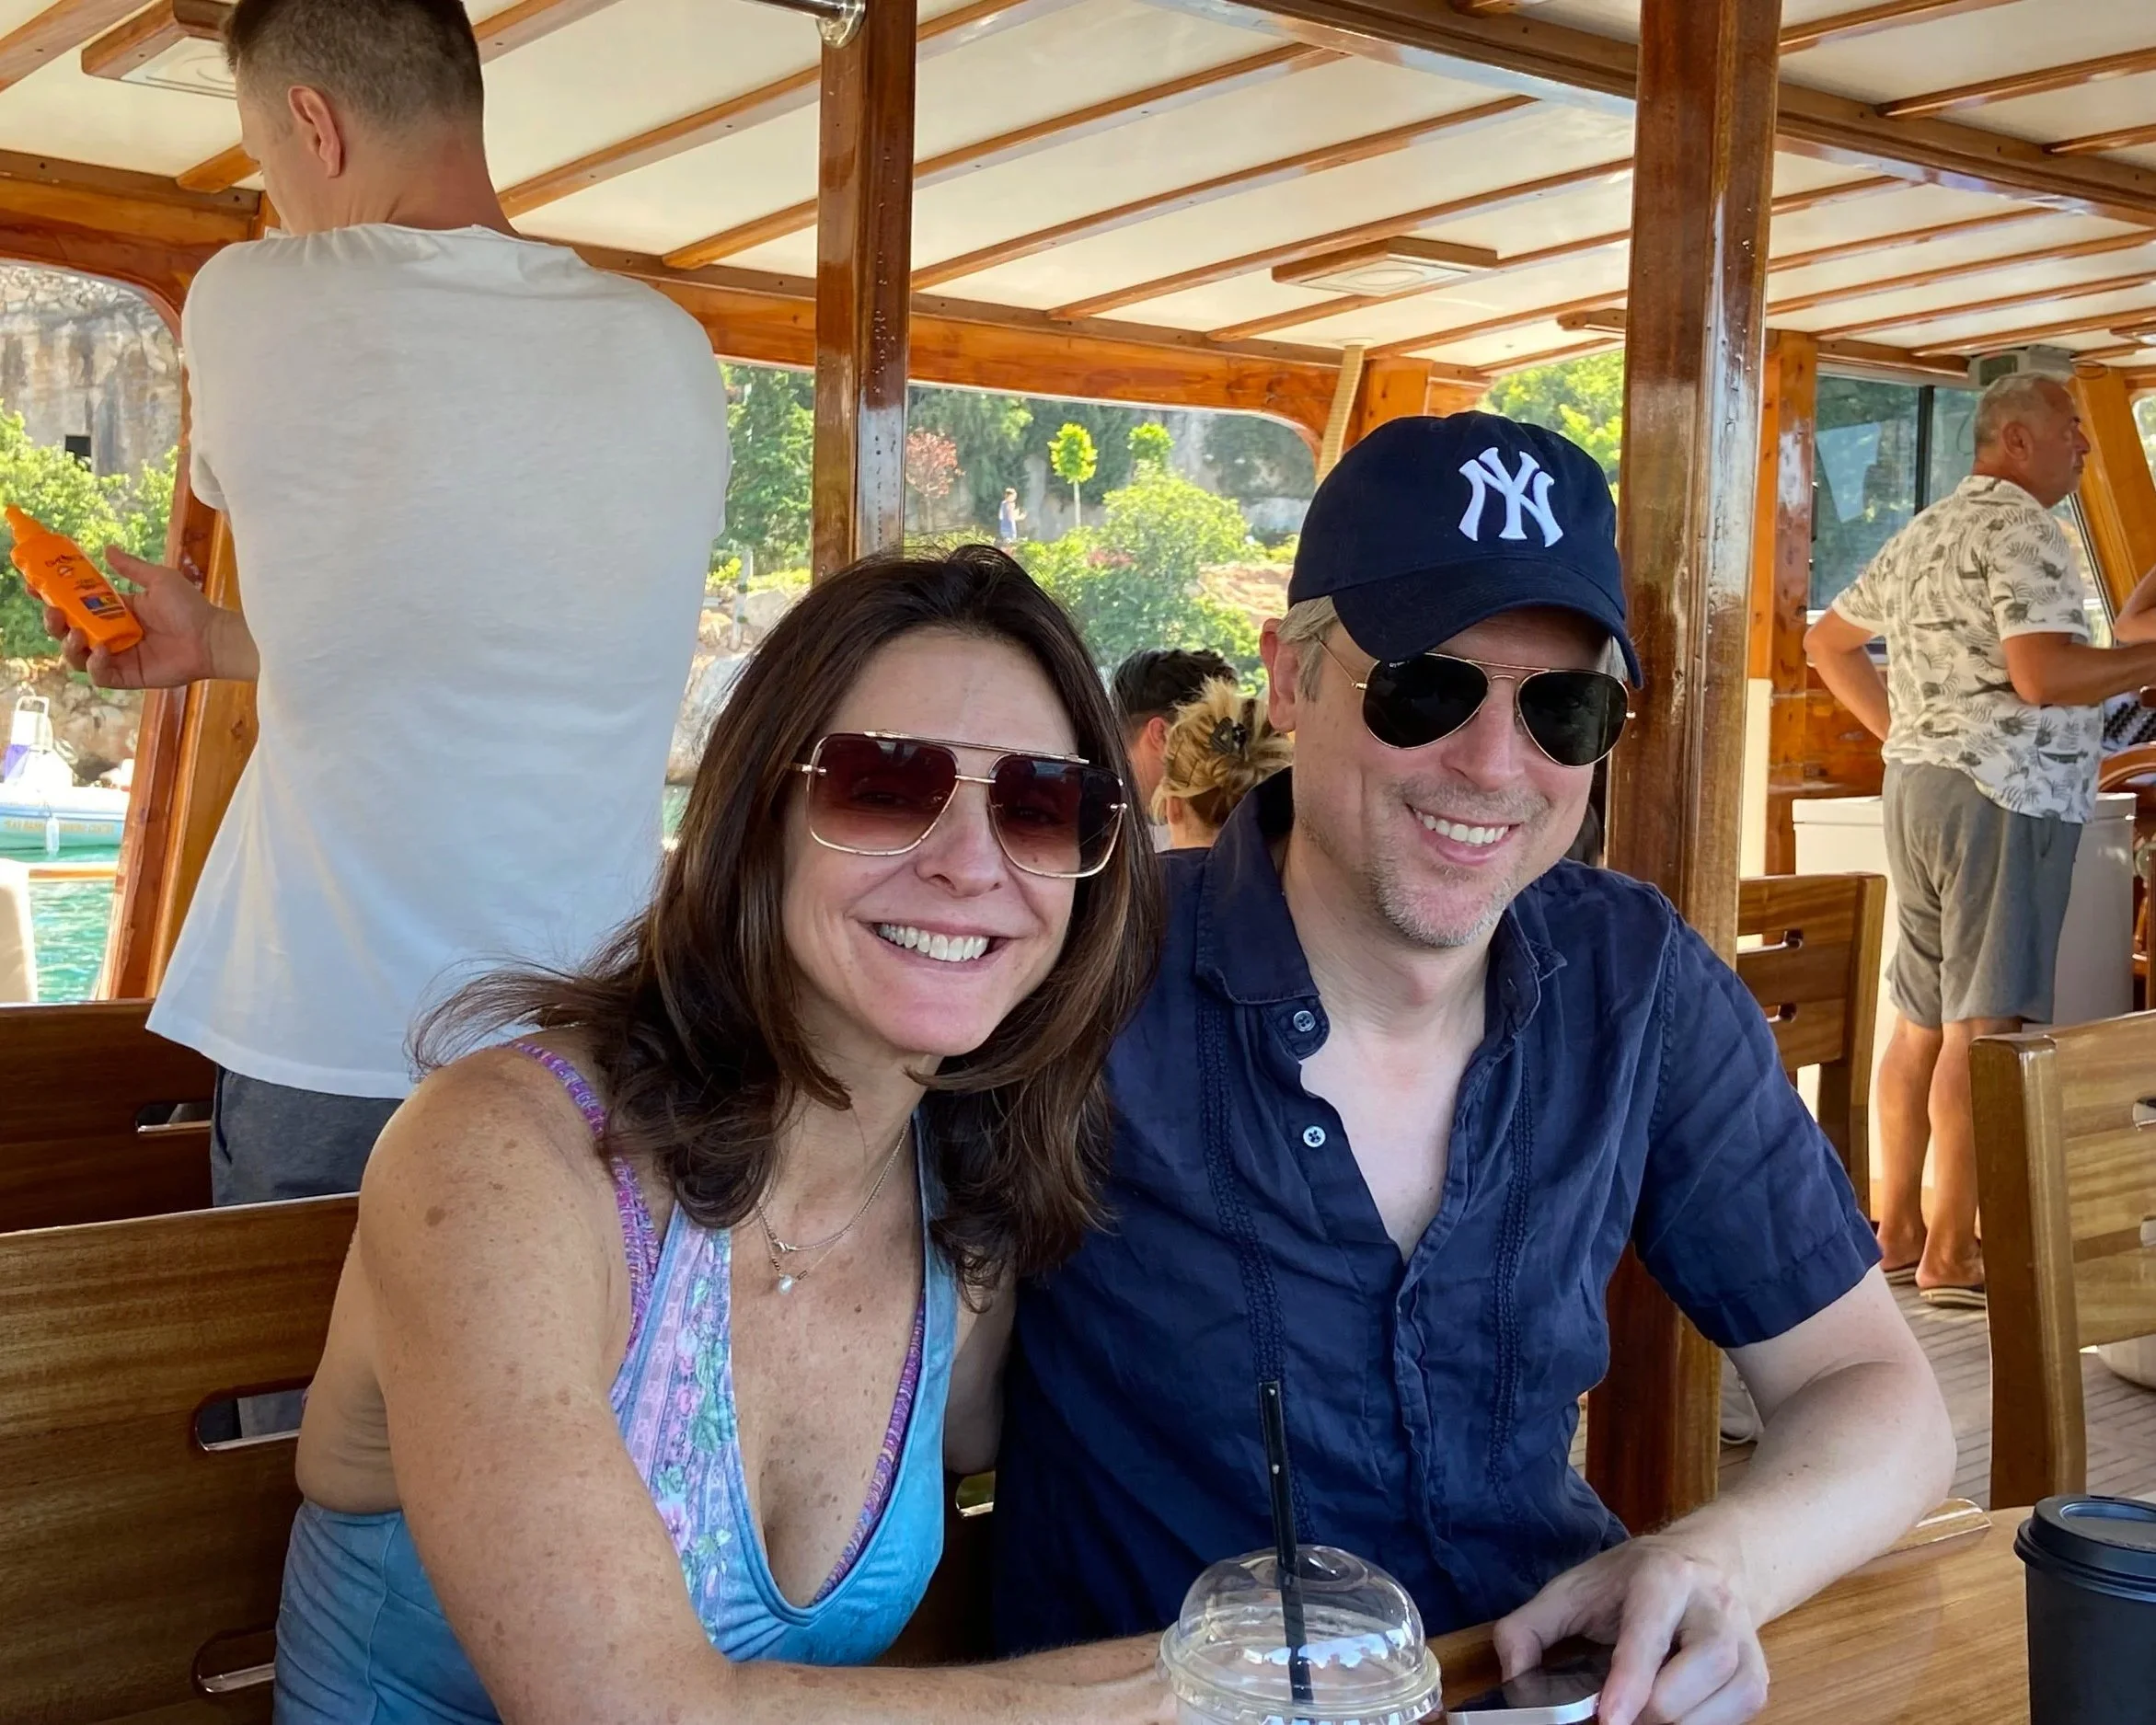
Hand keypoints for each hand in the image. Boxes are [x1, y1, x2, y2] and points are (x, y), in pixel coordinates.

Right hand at [42, 546, 237, 687]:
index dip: (52, 597)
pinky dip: (95, 664)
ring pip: (76, 656)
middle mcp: (111, 634)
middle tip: (54, 613)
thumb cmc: (190, 608)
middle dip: (53, 623)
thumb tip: (107, 548)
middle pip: (67, 631)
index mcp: (114, 611)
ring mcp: (117, 656)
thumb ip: (131, 567)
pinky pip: (98, 676)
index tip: (35, 587)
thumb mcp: (158, 579)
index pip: (74, 605)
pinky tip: (103, 650)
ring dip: (69, 645)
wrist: (212, 637)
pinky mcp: (127, 676)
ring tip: (79, 633)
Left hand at [1493, 1535, 1766, 1724]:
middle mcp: (1712, 1609)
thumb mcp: (1573, 1587)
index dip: (1628, 1686)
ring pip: (1717, 1709)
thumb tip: (1512, 1681)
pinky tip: (1670, 1715)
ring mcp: (1743, 1646)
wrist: (1711, 1561)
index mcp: (1662, 1578)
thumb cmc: (1633, 1580)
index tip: (1608, 1720)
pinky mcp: (1757, 1680)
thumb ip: (1528, 1629)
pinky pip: (1732, 1723)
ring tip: (1637, 1713)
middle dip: (1644, 1715)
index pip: (1647, 1639)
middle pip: (1686, 1685)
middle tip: (1612, 1714)